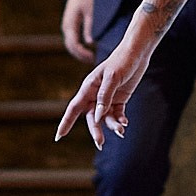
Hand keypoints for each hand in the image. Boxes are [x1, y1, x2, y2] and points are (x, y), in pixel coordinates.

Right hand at [57, 34, 147, 148]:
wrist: (137, 52)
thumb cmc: (122, 61)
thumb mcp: (112, 77)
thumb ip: (104, 97)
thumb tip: (97, 116)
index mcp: (88, 87)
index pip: (74, 108)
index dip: (66, 123)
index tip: (59, 137)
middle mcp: (95, 94)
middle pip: (92, 118)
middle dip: (95, 131)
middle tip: (100, 144)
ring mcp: (107, 98)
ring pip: (105, 118)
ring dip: (112, 125)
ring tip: (121, 129)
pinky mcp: (119, 99)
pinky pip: (116, 114)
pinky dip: (120, 120)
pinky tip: (124, 123)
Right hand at [61, 0, 94, 62]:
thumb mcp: (90, 11)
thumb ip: (90, 26)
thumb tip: (90, 43)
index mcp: (70, 24)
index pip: (74, 44)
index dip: (82, 53)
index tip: (92, 57)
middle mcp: (66, 27)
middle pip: (70, 47)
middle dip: (81, 55)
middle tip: (93, 60)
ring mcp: (67, 27)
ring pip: (70, 45)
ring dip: (79, 53)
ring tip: (91, 58)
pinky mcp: (70, 27)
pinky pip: (72, 40)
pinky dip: (79, 47)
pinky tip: (88, 50)